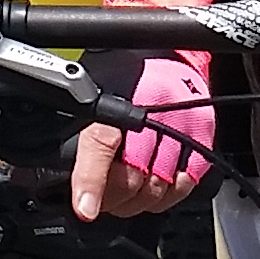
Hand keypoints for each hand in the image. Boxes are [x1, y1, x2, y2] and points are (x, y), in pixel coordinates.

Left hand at [71, 52, 212, 220]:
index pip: (101, 142)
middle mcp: (150, 108)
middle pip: (132, 175)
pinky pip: (186, 182)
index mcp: (115, 94)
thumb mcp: (90, 92)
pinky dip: (169, 194)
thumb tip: (57, 176)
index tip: (85, 208)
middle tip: (101, 201)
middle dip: (113, 198)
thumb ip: (79, 134)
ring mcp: (180, 122)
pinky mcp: (202, 133)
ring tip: (127, 197)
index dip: (91, 180)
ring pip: (159, 186)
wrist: (166, 50)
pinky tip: (156, 189)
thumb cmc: (123, 73)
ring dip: (139, 201)